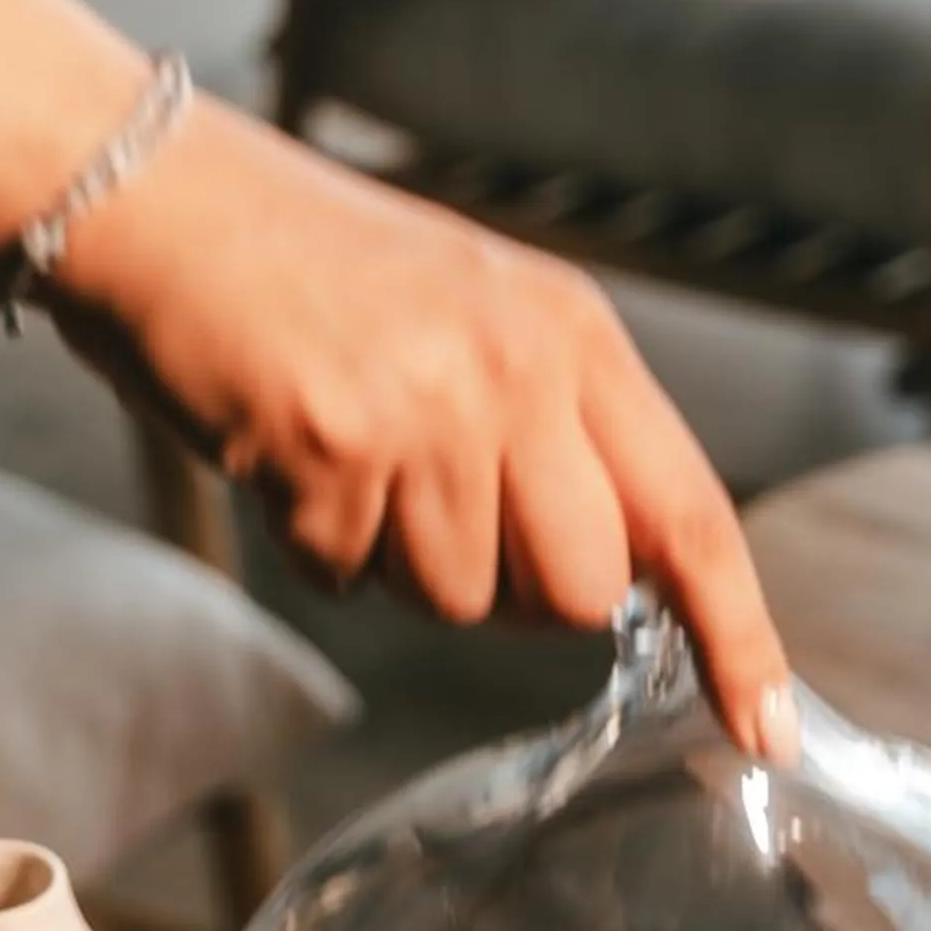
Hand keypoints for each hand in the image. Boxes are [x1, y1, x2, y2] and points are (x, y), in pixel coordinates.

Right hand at [54, 96, 797, 761]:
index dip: (738, 634)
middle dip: (511, 590)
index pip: (693, 513)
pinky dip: (312, 542)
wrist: (164, 202)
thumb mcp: (480, 322)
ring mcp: (430, 408)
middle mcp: (520, 370)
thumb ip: (562, 436)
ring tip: (348, 452)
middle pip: (578, 592)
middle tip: (432, 500)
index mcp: (574, 337)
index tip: (766, 728)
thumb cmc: (317, 279)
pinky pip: (348, 578)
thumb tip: (616, 577)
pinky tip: (288, 452)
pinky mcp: (334, 446)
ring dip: (394, 560)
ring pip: (456, 600)